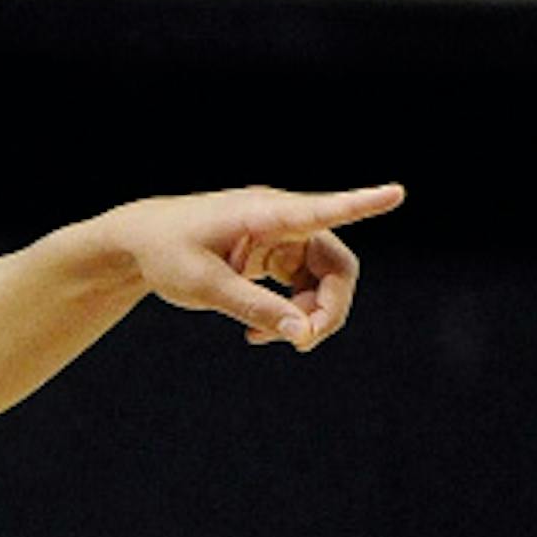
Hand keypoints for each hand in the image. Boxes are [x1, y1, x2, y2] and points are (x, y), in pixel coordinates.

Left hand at [115, 184, 404, 351]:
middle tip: (302, 344)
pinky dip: (289, 313)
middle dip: (328, 308)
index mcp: (264, 214)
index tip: (396, 193)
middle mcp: (282, 220)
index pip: (321, 210)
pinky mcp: (275, 254)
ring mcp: (282, 237)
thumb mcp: (204, 287)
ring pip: (322, 280)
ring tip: (265, 339)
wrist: (140, 243)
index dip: (361, 204)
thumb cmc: (167, 253)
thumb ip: (254, 308)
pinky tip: (259, 334)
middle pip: (335, 265)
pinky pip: (301, 287)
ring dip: (307, 315)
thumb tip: (303, 335)